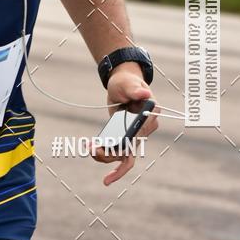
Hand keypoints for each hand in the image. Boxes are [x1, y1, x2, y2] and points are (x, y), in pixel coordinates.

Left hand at [92, 62, 159, 185]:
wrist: (122, 87)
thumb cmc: (126, 83)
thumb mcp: (128, 84)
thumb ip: (135, 90)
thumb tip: (145, 94)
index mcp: (150, 115)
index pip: (142, 133)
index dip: (129, 142)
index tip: (112, 144)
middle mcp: (146, 129)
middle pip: (132, 148)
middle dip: (111, 153)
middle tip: (92, 150)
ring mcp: (136, 136)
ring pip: (123, 155)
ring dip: (105, 156)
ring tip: (89, 149)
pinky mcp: (126, 139)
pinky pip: (117, 153)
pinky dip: (104, 154)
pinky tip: (91, 149)